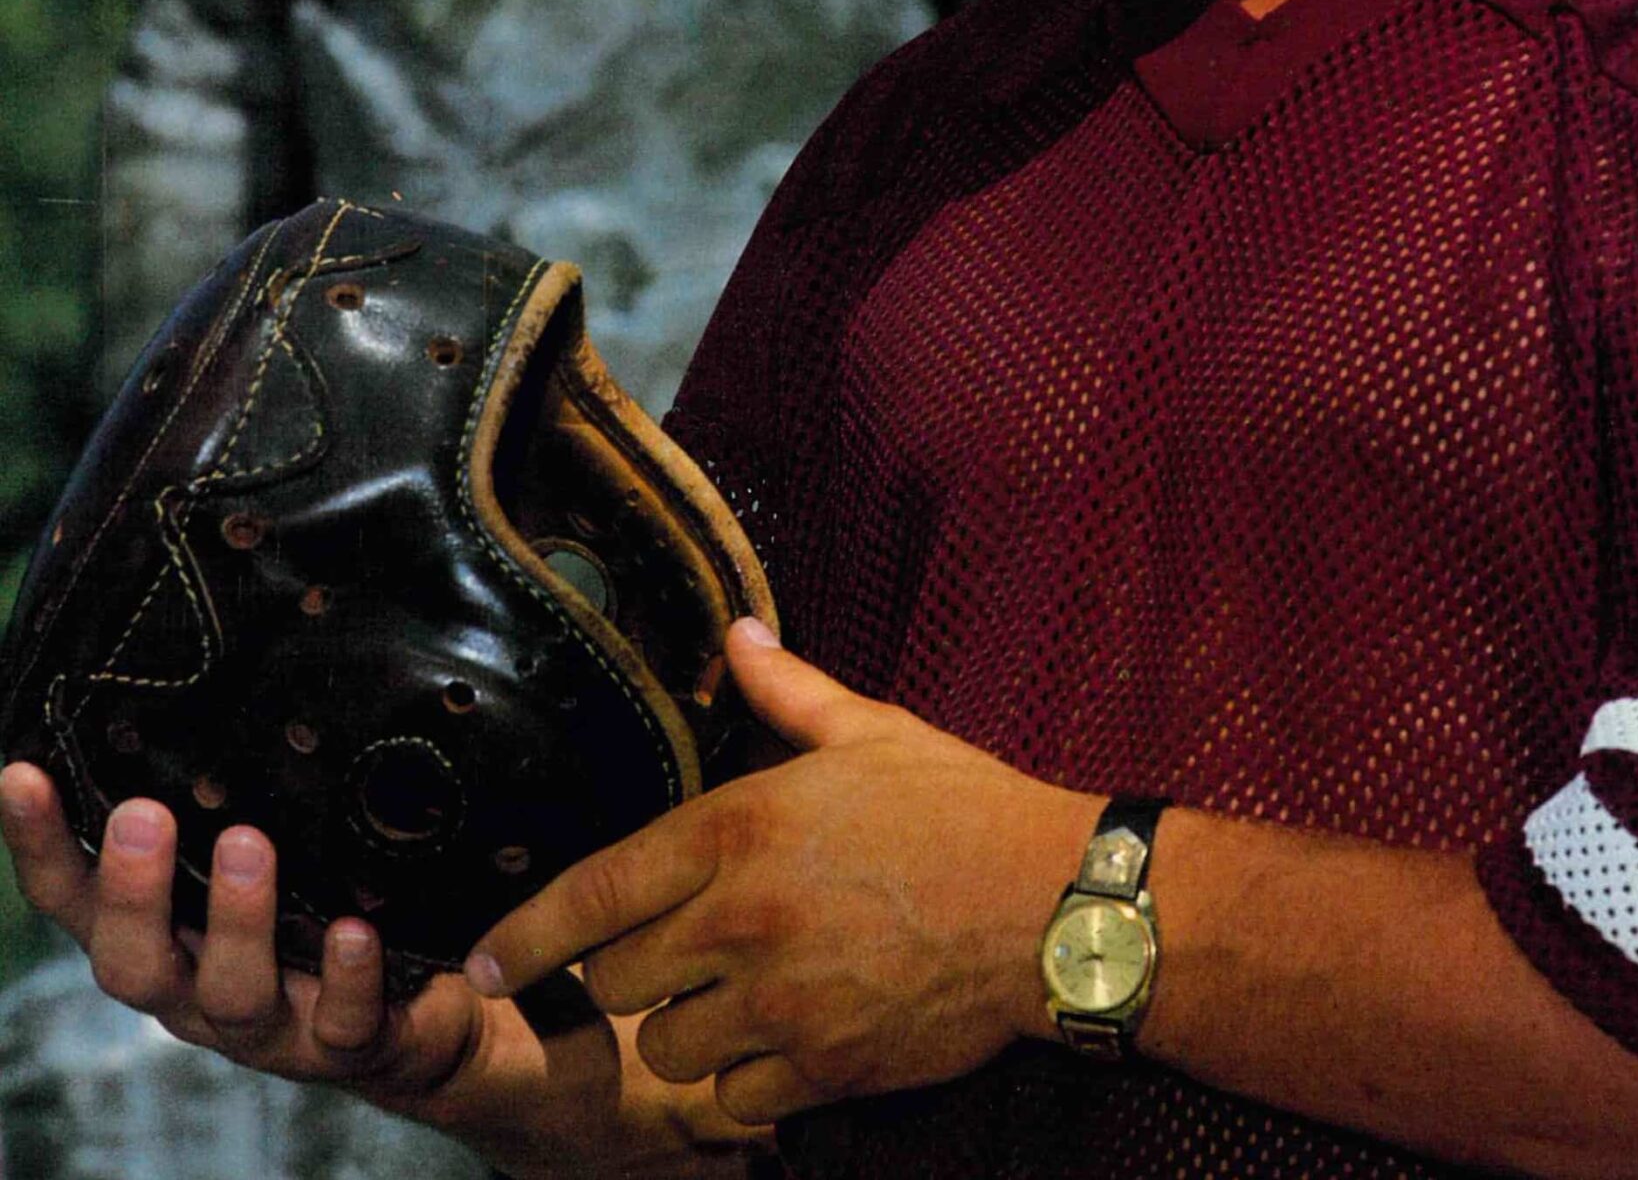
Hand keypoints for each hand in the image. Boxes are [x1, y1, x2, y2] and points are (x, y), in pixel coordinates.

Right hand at [0, 763, 767, 1177]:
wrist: (438, 1007)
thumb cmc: (334, 895)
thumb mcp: (288, 829)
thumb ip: (245, 775)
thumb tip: (243, 634)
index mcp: (171, 931)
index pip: (79, 896)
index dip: (42, 843)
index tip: (19, 770)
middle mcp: (200, 987)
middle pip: (132, 962)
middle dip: (135, 890)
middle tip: (146, 812)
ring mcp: (272, 1027)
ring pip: (230, 994)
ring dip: (238, 921)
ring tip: (250, 847)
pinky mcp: (351, 1045)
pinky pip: (341, 1022)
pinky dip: (343, 977)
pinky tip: (352, 931)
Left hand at [467, 620, 1095, 1125]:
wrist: (1053, 906)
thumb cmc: (962, 810)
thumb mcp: (871, 732)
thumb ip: (786, 689)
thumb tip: (735, 634)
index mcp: (740, 828)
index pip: (596, 891)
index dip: (524, 932)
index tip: (485, 959)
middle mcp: (743, 920)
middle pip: (616, 979)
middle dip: (627, 971)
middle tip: (669, 952)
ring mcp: (780, 1003)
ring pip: (664, 1050)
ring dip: (680, 1032)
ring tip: (724, 1000)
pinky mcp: (822, 1068)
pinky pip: (732, 1102)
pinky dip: (740, 1085)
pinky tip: (775, 1045)